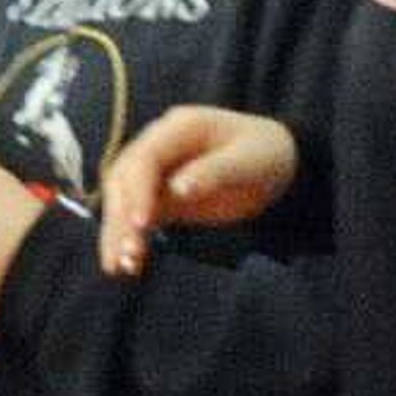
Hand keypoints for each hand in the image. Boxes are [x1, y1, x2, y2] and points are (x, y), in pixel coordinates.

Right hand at [95, 108, 298, 275]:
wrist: (277, 161)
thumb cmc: (265, 153)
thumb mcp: (248, 161)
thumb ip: (213, 172)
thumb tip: (178, 189)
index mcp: (179, 128)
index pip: (144, 159)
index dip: (138, 190)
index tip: (141, 223)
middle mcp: (158, 146)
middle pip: (124, 181)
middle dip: (120, 218)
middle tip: (126, 254)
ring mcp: (156, 171)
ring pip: (124, 201)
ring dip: (117, 232)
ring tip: (119, 267)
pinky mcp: (160, 196)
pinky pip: (138, 217)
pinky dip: (131, 238)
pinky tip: (131, 264)